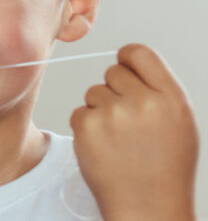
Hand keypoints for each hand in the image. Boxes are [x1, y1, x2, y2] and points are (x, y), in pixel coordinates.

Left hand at [71, 44, 198, 220]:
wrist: (148, 207)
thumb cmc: (165, 166)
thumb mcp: (179, 121)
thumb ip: (156, 88)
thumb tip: (126, 58)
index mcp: (171, 97)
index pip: (139, 52)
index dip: (128, 59)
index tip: (126, 70)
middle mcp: (143, 101)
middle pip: (112, 71)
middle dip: (116, 91)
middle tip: (128, 121)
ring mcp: (113, 113)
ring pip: (93, 92)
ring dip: (101, 110)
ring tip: (120, 140)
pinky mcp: (87, 126)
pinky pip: (79, 112)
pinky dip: (87, 127)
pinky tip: (105, 148)